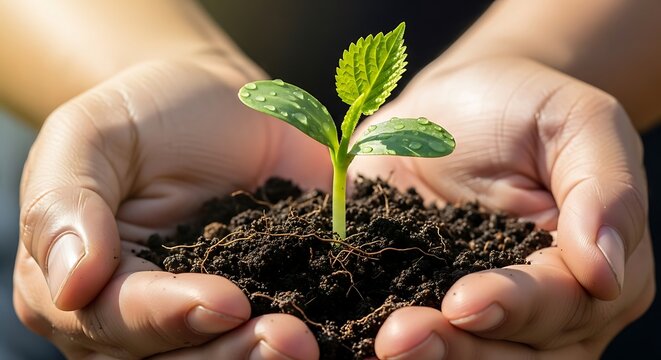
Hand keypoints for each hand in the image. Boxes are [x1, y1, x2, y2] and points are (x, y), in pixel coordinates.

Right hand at [14, 53, 327, 358]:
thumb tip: (69, 287)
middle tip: (288, 337)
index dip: (166, 319)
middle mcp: (141, 316)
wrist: (219, 106)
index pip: (114, 319)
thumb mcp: (90, 135)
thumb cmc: (145, 114)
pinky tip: (336, 339)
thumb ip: (65, 203)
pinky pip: (270, 334)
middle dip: (228, 354)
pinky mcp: (262, 298)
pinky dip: (297, 346)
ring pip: (220, 359)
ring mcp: (203, 315)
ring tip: (305, 342)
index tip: (227, 301)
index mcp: (86, 283)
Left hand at [350, 57, 653, 358]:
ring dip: (427, 356)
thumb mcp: (579, 122)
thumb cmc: (525, 107)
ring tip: (384, 343)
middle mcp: (537, 305)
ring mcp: (475, 306)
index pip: (563, 306)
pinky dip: (384, 344)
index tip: (464, 302)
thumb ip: (605, 190)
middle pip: (515, 354)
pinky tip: (355, 345)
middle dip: (461, 351)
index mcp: (585, 267)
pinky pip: (414, 332)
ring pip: (468, 354)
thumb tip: (607, 275)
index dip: (517, 310)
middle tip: (402, 339)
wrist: (456, 104)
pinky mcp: (418, 293)